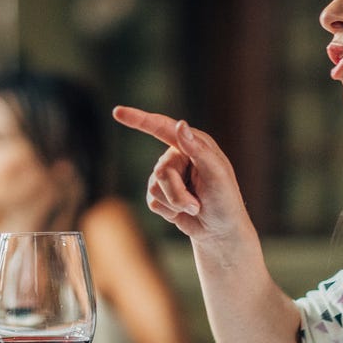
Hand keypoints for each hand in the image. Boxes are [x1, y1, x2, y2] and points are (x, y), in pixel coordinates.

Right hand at [112, 106, 250, 242]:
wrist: (220, 231)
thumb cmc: (225, 201)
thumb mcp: (217, 174)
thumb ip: (197, 149)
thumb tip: (180, 125)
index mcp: (193, 143)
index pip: (161, 128)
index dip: (138, 119)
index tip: (117, 111)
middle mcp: (178, 155)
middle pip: (160, 170)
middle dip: (178, 192)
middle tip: (197, 203)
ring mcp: (168, 175)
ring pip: (154, 187)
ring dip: (175, 203)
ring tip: (194, 207)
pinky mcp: (160, 194)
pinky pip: (151, 201)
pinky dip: (168, 211)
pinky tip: (183, 212)